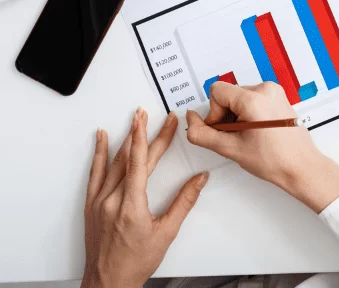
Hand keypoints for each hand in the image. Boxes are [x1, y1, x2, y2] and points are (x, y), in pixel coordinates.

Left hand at [83, 110, 207, 287]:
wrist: (108, 283)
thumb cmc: (134, 263)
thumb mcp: (166, 233)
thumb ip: (184, 202)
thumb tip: (198, 180)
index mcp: (130, 205)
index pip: (143, 161)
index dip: (153, 137)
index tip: (162, 122)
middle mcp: (111, 200)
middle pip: (131, 158)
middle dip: (144, 133)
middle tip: (154, 116)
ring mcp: (99, 202)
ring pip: (113, 162)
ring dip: (125, 139)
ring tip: (133, 120)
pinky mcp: (91, 206)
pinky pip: (95, 173)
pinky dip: (100, 154)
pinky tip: (102, 140)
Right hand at [186, 81, 338, 211]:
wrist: (301, 166)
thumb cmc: (274, 160)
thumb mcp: (231, 149)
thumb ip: (202, 134)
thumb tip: (190, 119)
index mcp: (255, 98)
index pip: (217, 91)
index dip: (214, 113)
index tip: (223, 130)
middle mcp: (266, 89)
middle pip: (228, 94)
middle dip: (225, 116)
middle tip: (235, 137)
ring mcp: (274, 92)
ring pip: (239, 98)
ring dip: (236, 116)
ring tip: (247, 136)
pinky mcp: (278, 98)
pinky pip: (253, 99)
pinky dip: (247, 114)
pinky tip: (255, 132)